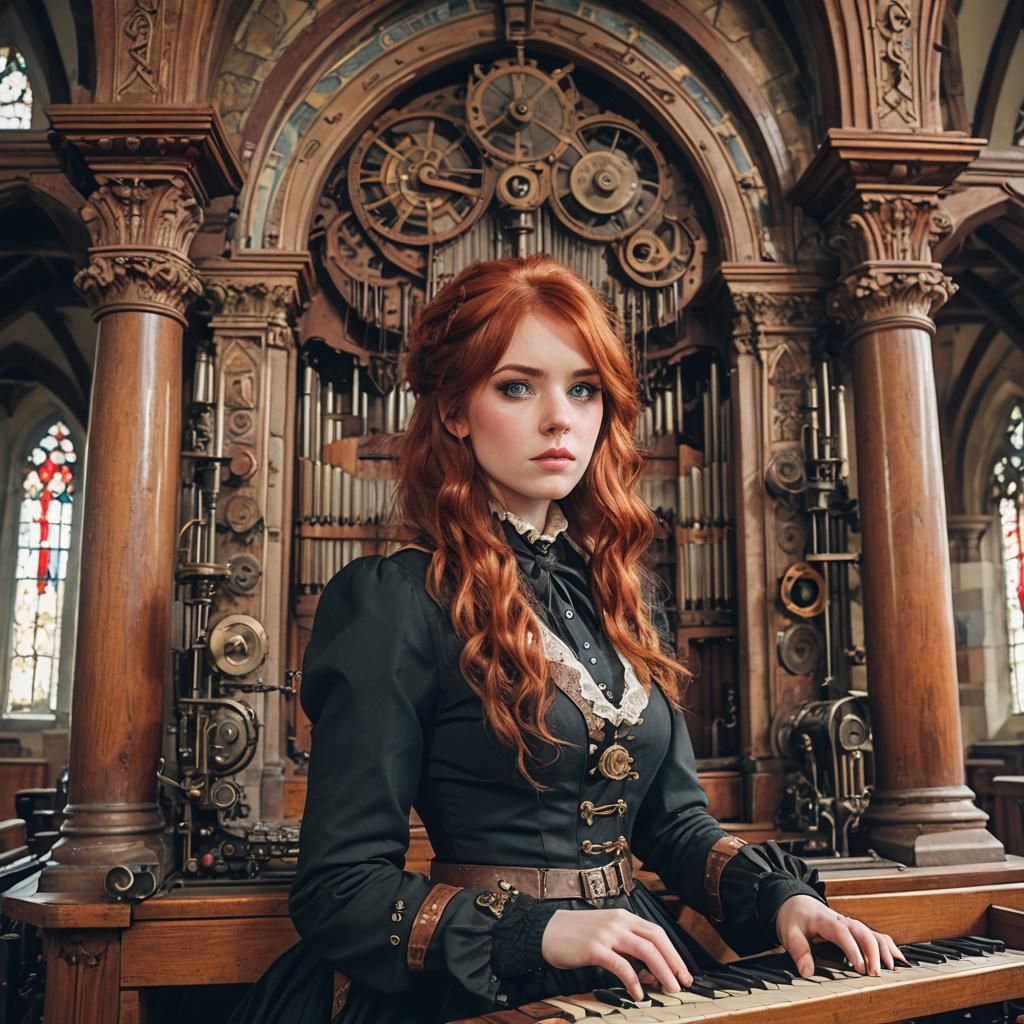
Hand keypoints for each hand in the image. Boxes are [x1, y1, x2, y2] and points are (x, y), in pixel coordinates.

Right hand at [541, 908, 691, 1001]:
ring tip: (670, 989)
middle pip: (655, 939)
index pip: (656, 932)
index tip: (682, 971)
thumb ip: (625, 945)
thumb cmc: (575, 935)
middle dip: (673, 962)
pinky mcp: (594, 948)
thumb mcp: (605, 933)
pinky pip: (622, 966)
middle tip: (683, 982)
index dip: (672, 952)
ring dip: (662, 971)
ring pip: (645, 950)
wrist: (545, 931)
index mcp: (622, 916)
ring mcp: (607, 933)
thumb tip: (648, 969)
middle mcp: (618, 921)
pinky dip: (634, 982)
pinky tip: (639, 994)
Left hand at [775, 895, 905, 977]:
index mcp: (825, 920)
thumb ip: (798, 951)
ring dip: (883, 949)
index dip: (852, 949)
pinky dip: (888, 946)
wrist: (796, 902)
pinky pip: (875, 934)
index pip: (842, 932)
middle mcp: (841, 920)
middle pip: (862, 931)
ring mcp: (850, 924)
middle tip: (874, 973)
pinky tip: (898, 959)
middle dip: (871, 951)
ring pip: (872, 932)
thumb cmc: (794, 918)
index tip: (859, 967)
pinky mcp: (855, 929)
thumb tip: (806, 971)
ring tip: (890, 969)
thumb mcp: (789, 933)